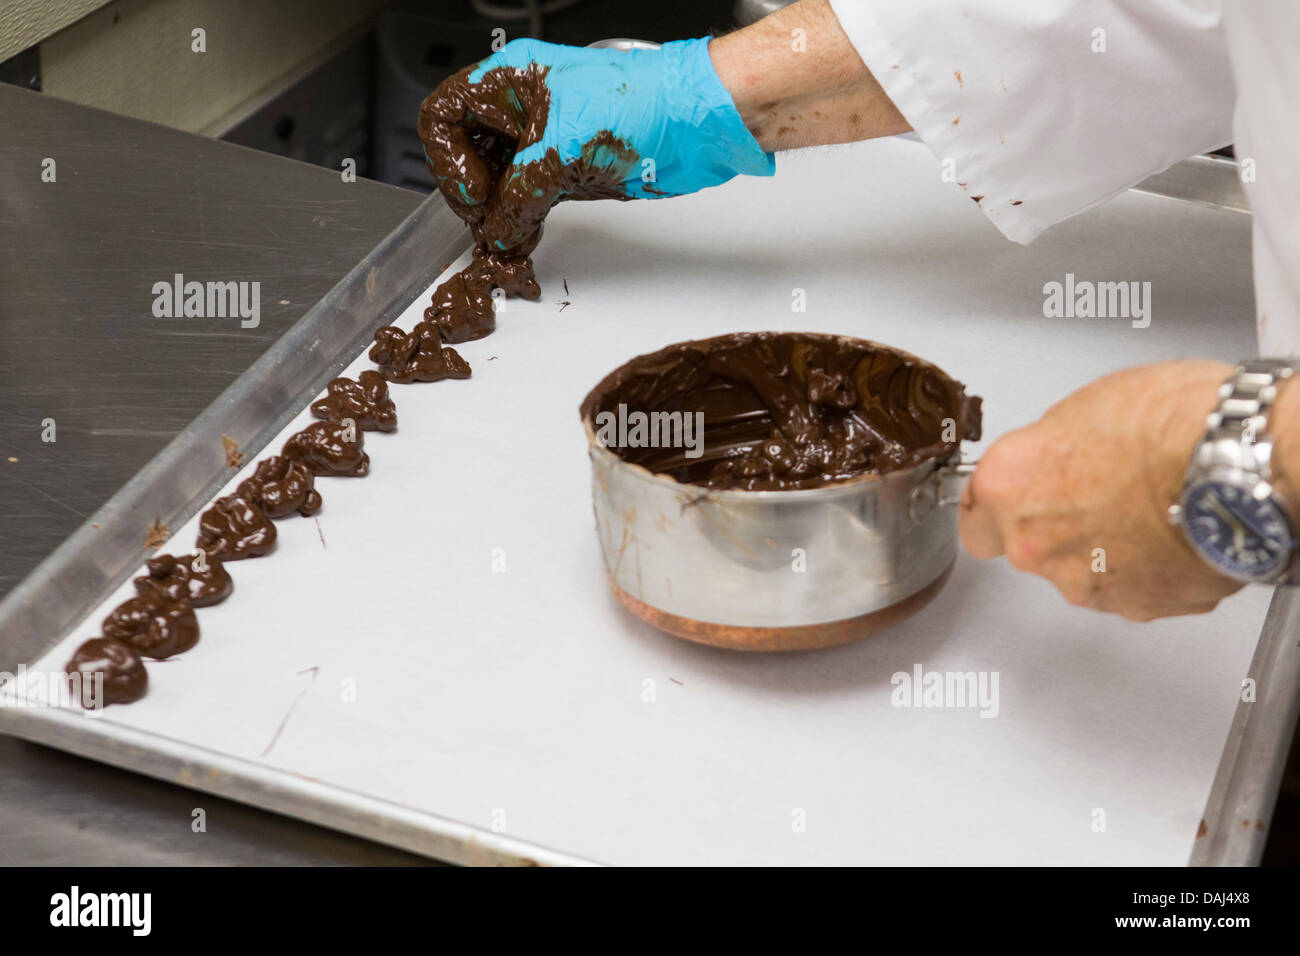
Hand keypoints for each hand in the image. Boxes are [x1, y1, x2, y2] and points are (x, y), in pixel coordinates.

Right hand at [417, 38, 772, 257]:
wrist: (695, 124)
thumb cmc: (641, 105)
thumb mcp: (558, 152)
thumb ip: (516, 197)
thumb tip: (496, 230)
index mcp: (509, 79)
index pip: (444, 115)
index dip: (447, 160)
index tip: (472, 194)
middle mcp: (521, 106)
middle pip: (466, 153)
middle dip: (471, 193)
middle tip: (487, 223)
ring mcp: (543, 139)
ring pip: (495, 180)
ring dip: (496, 213)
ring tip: (507, 235)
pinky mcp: (565, 169)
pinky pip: (525, 198)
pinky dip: (520, 220)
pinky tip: (524, 236)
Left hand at [958, 360, 1244, 620]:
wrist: (1242, 463)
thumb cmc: (1172, 422)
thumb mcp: (1084, 407)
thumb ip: (1049, 448)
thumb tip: (1052, 458)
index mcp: (1009, 487)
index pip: (973, 515)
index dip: (997, 504)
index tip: (1012, 496)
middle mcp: (1034, 545)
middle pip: (1025, 546)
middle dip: (1053, 526)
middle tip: (1097, 493)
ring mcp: (1085, 583)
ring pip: (1078, 572)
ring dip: (1102, 549)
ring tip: (1147, 509)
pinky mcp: (1138, 607)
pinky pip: (1130, 588)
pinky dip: (1146, 569)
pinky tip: (1172, 533)